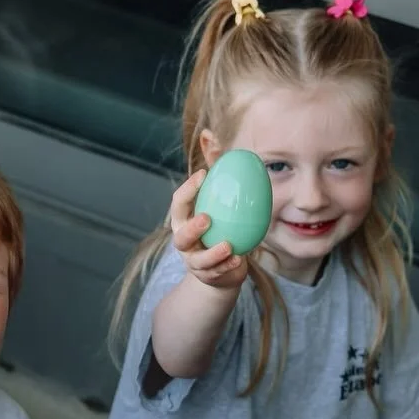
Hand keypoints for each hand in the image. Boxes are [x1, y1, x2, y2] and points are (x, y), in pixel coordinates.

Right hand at [169, 169, 247, 288]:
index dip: (187, 189)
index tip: (204, 174)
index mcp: (183, 222)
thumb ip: (217, 175)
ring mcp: (195, 262)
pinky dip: (228, 266)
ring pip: (199, 260)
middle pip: (181, 237)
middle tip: (207, 218)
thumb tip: (217, 142)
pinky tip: (239, 259)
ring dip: (213, 253)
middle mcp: (184, 242)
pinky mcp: (208, 276)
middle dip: (191, 229)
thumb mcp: (217, 204)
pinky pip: (217, 273)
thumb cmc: (218, 228)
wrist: (221, 270)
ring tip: (228, 245)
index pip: (178, 204)